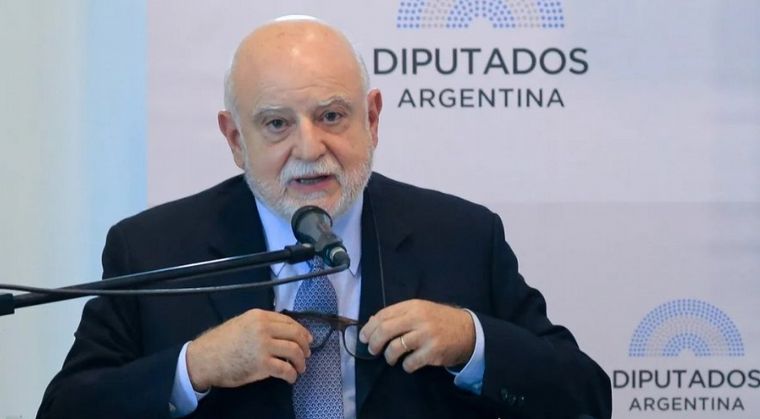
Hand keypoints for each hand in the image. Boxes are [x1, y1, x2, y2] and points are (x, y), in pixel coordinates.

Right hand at [186, 309, 311, 390]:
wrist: (204, 358)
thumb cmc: (221, 342)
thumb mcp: (242, 323)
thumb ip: (261, 324)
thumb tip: (282, 331)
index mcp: (259, 316)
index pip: (289, 321)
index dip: (301, 331)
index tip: (307, 339)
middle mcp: (264, 328)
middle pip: (296, 334)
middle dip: (305, 346)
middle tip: (307, 354)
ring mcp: (264, 346)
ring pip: (294, 351)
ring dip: (301, 361)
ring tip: (300, 368)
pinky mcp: (263, 364)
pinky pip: (285, 369)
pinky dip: (292, 375)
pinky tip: (291, 378)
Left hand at [358, 299, 474, 372]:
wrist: (469, 331)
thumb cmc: (440, 320)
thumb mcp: (421, 310)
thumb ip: (399, 315)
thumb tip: (372, 322)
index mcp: (413, 306)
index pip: (383, 315)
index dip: (369, 327)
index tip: (363, 336)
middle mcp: (418, 319)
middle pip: (385, 331)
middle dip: (374, 343)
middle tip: (372, 350)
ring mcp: (426, 336)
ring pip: (394, 348)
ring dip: (388, 356)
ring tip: (391, 358)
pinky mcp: (432, 353)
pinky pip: (409, 363)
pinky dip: (406, 366)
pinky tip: (409, 364)